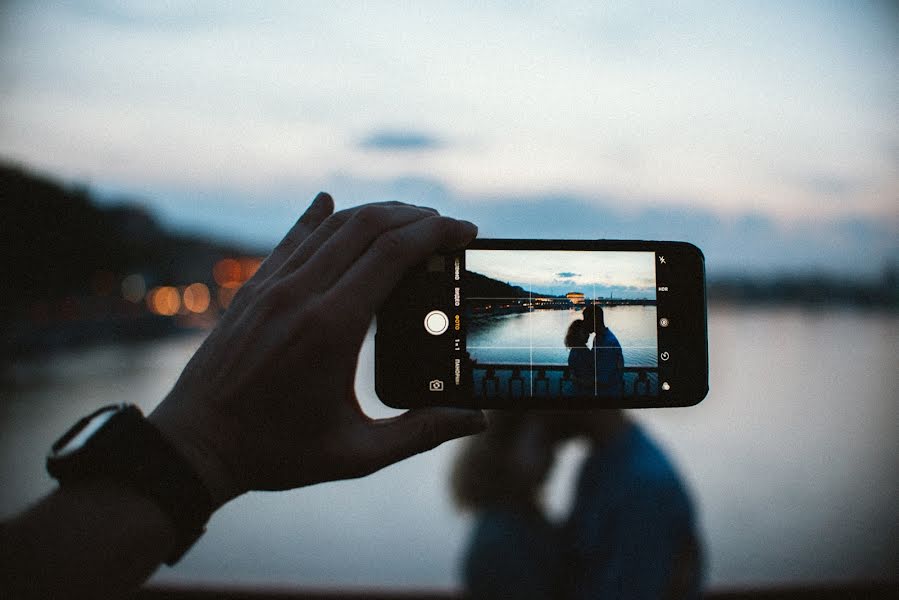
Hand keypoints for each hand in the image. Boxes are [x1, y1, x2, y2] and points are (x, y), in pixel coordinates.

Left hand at [150, 194, 485, 505]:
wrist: (194, 445)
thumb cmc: (275, 453)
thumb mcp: (355, 455)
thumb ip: (419, 434)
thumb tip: (475, 420)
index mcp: (331, 329)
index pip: (392, 253)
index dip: (435, 233)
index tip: (465, 230)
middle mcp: (300, 295)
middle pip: (366, 227)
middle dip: (415, 217)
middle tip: (447, 225)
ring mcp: (271, 287)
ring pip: (331, 226)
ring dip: (375, 214)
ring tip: (409, 219)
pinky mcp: (252, 289)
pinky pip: (291, 239)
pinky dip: (317, 218)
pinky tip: (328, 202)